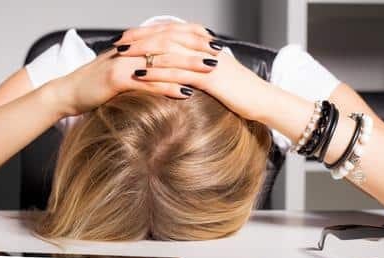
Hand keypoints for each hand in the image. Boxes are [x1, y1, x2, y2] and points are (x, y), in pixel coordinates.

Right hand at [46, 22, 222, 116]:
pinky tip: (186, 92)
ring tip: (210, 72)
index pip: (168, 34)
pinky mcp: (117, 79)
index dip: (192, 37)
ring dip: (189, 66)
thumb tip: (164, 68)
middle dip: (196, 48)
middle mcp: (131, 48)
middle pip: (170, 44)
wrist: (68, 92)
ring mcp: (124, 62)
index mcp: (134, 43)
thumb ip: (143, 65)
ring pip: (162, 61)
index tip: (213, 43)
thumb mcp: (123, 70)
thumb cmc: (96, 85)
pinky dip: (168, 87)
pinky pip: (148, 82)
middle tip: (219, 54)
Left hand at [118, 25, 272, 121]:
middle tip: (119, 43)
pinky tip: (139, 75)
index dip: (148, 33)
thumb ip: (200, 70)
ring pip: (168, 51)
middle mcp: (204, 48)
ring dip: (142, 53)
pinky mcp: (208, 78)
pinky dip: (156, 72)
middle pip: (166, 37)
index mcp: (205, 45)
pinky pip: (177, 72)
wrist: (264, 101)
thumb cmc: (241, 92)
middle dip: (140, 39)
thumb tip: (183, 73)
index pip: (172, 32)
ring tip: (122, 56)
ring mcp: (206, 62)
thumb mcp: (218, 76)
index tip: (129, 37)